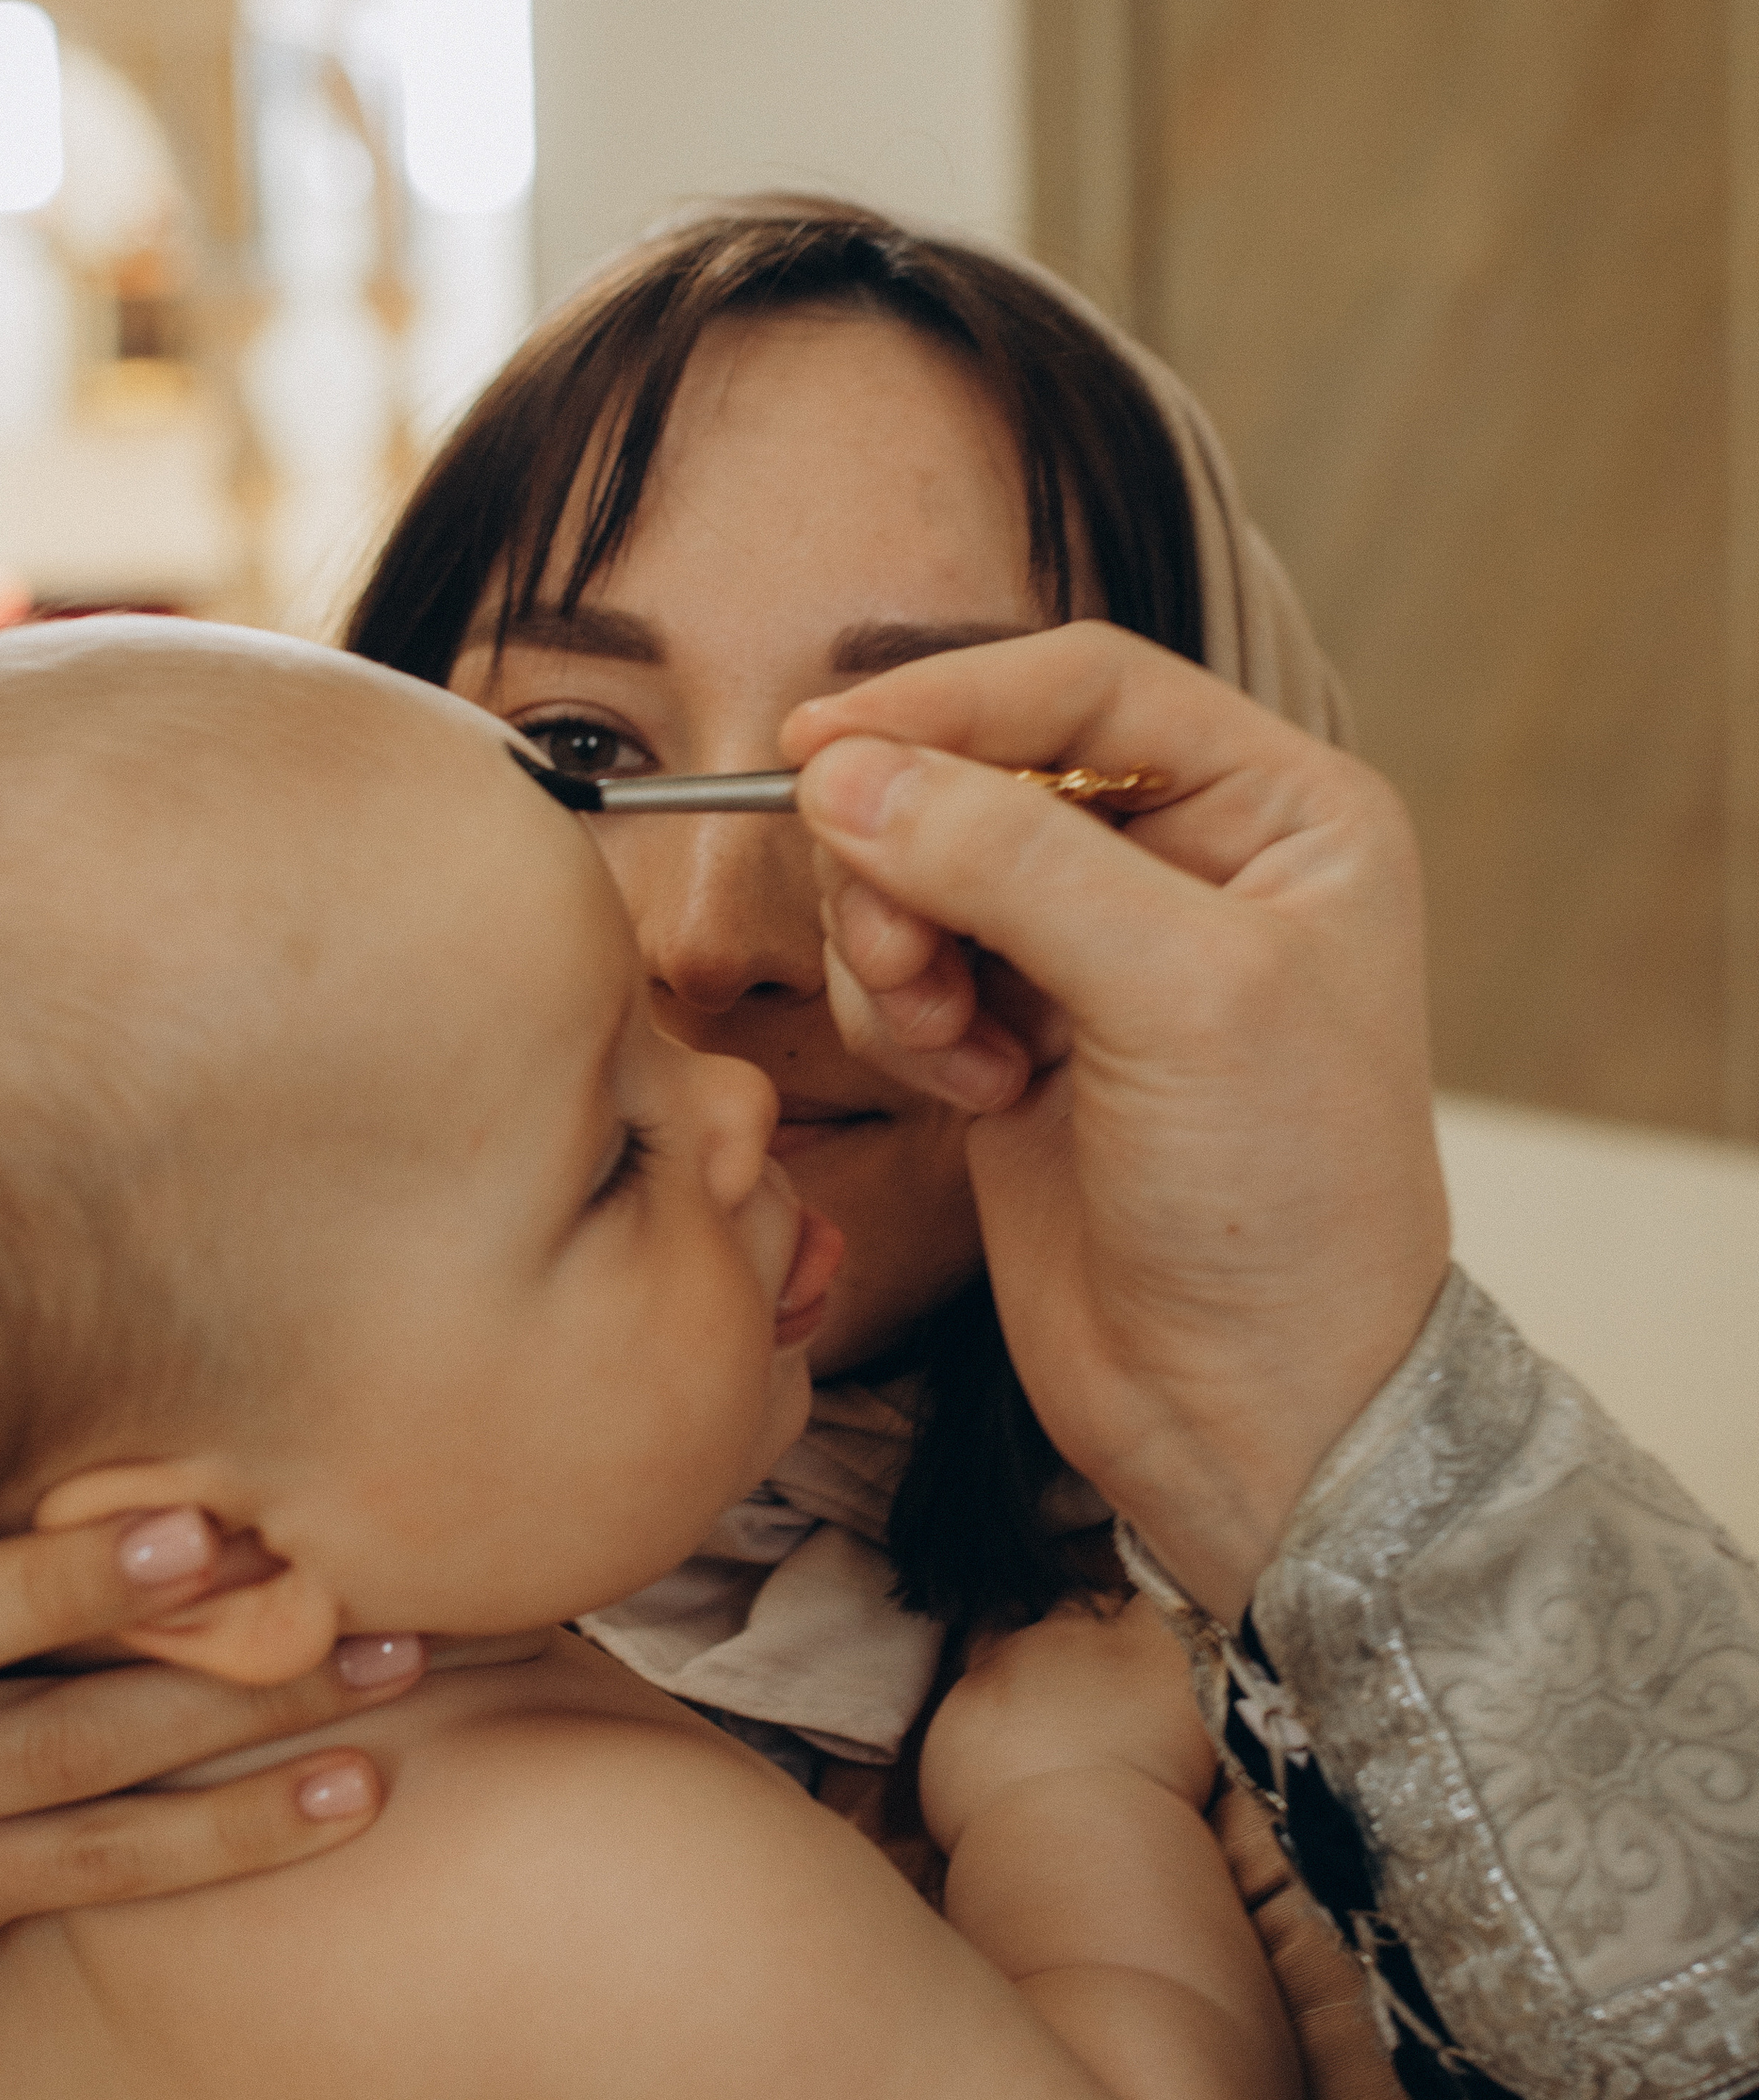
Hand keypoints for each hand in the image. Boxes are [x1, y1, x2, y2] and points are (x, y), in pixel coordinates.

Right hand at [0, 1512, 421, 2069]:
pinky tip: (341, 1799)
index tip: (194, 1529)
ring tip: (390, 1671)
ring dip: (255, 1739)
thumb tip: (169, 1463)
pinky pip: (98, 1874)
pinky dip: (228, 1834)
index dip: (60, 1583)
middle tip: (344, 1595)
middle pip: (43, 1717)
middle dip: (204, 1660)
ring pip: (92, 1799)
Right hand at [781, 623, 1450, 1617]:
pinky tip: (973, 1095)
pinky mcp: (1019, 1036)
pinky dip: (904, 1017)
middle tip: (899, 956)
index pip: (1086, 686)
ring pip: (921, 867)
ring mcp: (1096, 953)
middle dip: (913, 853)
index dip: (948, 701)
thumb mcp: (1178, 997)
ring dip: (898, 947)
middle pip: (980, 770)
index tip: (817, 745)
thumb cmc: (1283, 1204)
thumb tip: (843, 771)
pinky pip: (902, 967)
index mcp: (1281, 810)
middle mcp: (1189, 862)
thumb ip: (1012, 864)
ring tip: (953, 1047)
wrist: (1253, 1413)